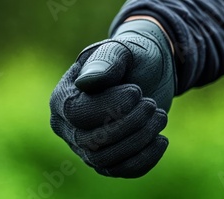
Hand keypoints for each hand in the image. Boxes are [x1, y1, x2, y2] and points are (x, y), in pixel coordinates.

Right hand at [50, 18, 175, 177]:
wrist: (149, 72)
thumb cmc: (131, 57)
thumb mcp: (122, 51)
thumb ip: (105, 62)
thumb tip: (85, 83)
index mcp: (62, 98)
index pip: (77, 114)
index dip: (110, 108)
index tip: (136, 91)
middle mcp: (66, 127)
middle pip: (91, 143)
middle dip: (129, 125)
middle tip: (152, 104)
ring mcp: (84, 147)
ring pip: (105, 161)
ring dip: (139, 141)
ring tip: (160, 116)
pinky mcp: (105, 160)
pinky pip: (120, 171)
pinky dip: (145, 159)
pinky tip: (161, 139)